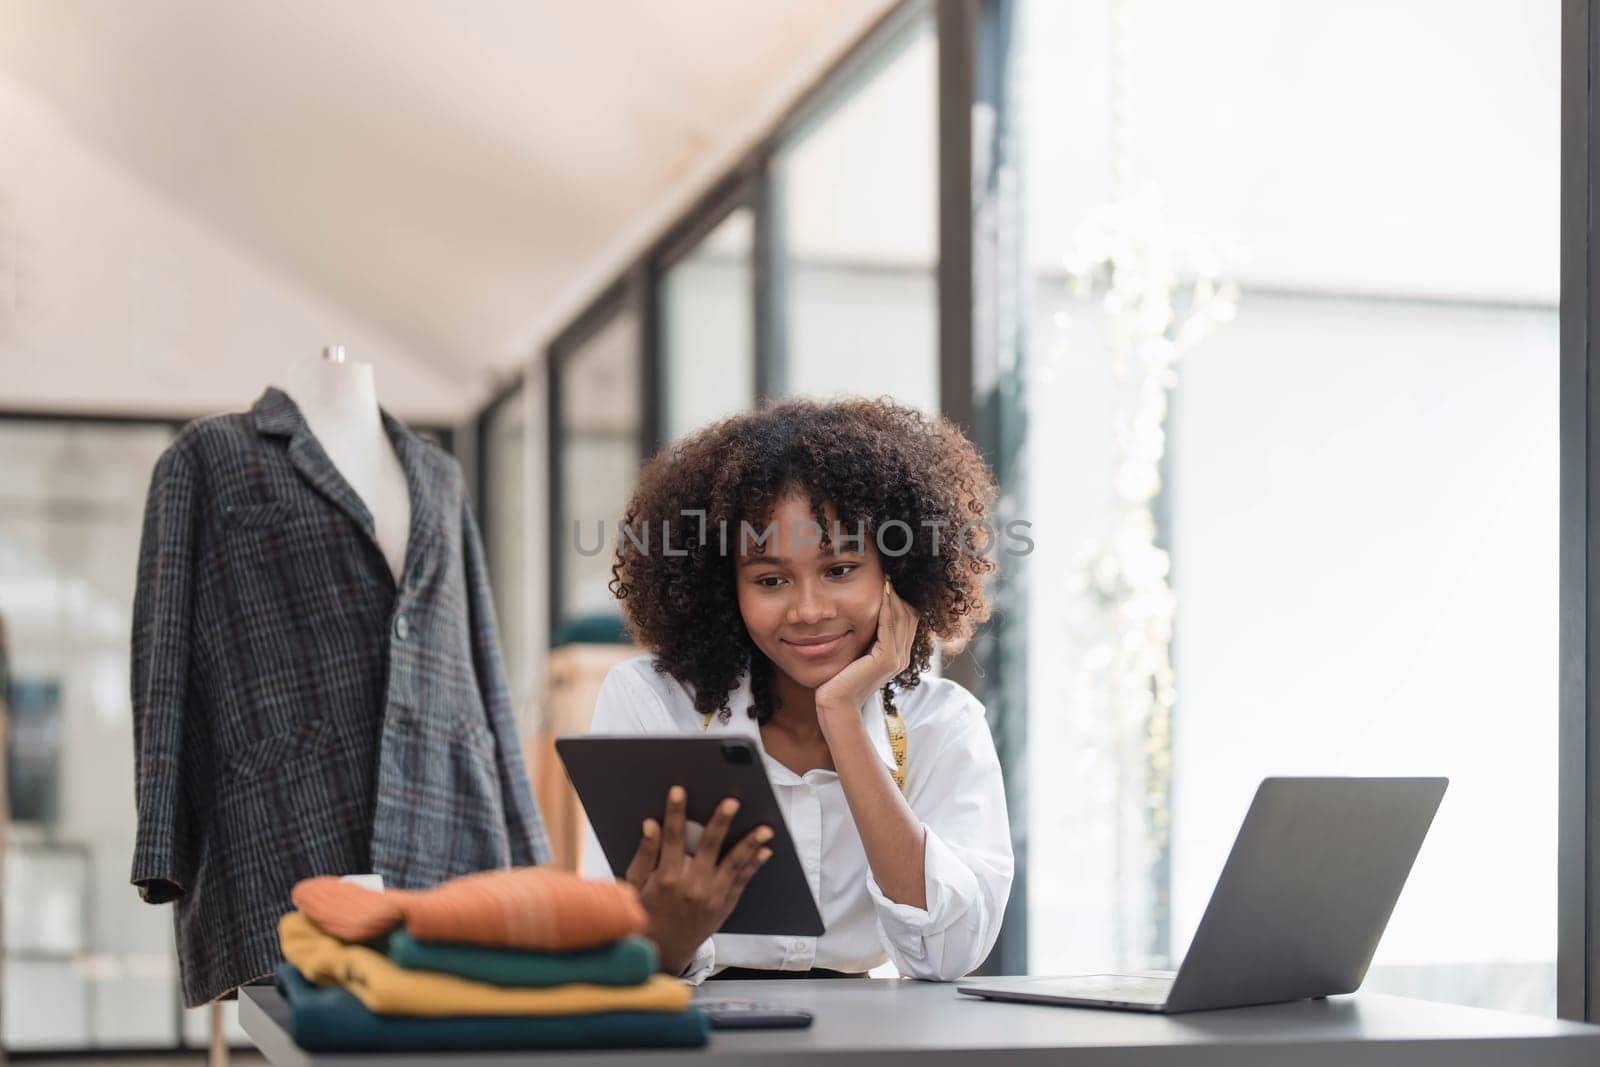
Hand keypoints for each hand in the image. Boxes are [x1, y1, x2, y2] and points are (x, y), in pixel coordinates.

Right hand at [623, 785, 773, 975]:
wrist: (664, 950)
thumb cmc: (647, 913)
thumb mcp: (637, 885)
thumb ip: (645, 854)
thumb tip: (650, 825)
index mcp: (666, 877)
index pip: (672, 837)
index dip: (675, 812)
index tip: (678, 791)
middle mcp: (692, 886)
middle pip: (709, 846)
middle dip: (721, 821)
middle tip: (732, 802)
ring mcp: (711, 896)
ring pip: (734, 864)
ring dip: (750, 844)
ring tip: (765, 829)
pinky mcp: (724, 905)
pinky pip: (742, 881)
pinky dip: (754, 865)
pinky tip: (765, 850)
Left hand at [814, 578, 918, 722]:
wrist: (836, 705)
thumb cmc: (840, 682)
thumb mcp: (856, 655)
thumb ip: (865, 640)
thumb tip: (860, 619)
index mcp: (898, 656)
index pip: (908, 619)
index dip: (900, 599)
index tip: (887, 581)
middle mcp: (902, 657)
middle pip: (910, 615)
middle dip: (900, 593)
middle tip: (888, 573)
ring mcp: (896, 658)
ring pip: (903, 618)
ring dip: (894, 596)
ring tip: (886, 578)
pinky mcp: (886, 659)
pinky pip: (890, 626)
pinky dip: (887, 608)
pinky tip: (881, 594)